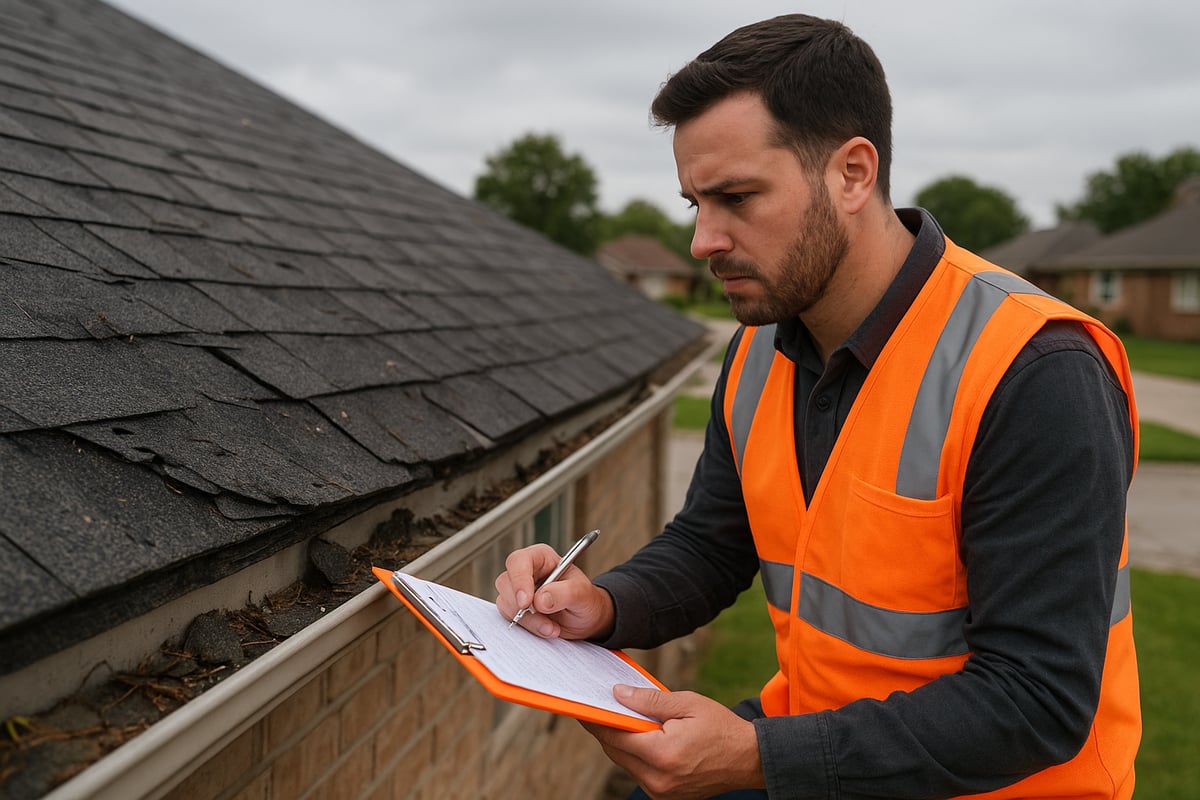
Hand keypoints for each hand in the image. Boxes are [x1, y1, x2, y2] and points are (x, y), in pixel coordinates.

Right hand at [494, 544, 613, 639]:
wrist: (586, 619)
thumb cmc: (586, 600)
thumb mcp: (583, 594)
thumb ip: (564, 593)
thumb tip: (540, 600)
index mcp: (542, 558)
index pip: (519, 561)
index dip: (519, 580)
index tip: (526, 602)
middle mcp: (527, 572)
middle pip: (506, 583)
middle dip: (524, 608)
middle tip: (546, 622)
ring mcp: (518, 591)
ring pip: (506, 604)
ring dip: (529, 621)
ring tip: (553, 628)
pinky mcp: (515, 609)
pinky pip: (510, 618)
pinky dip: (528, 628)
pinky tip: (546, 629)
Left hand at [582, 686, 763, 798]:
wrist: (748, 759)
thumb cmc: (720, 727)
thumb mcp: (687, 704)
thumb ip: (650, 701)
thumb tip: (618, 694)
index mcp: (663, 754)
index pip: (616, 735)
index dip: (598, 719)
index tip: (584, 705)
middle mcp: (658, 779)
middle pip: (616, 751)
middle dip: (605, 729)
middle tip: (596, 707)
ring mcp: (661, 792)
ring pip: (625, 763)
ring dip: (619, 742)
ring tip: (617, 718)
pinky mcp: (665, 796)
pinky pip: (639, 772)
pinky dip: (634, 754)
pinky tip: (637, 737)